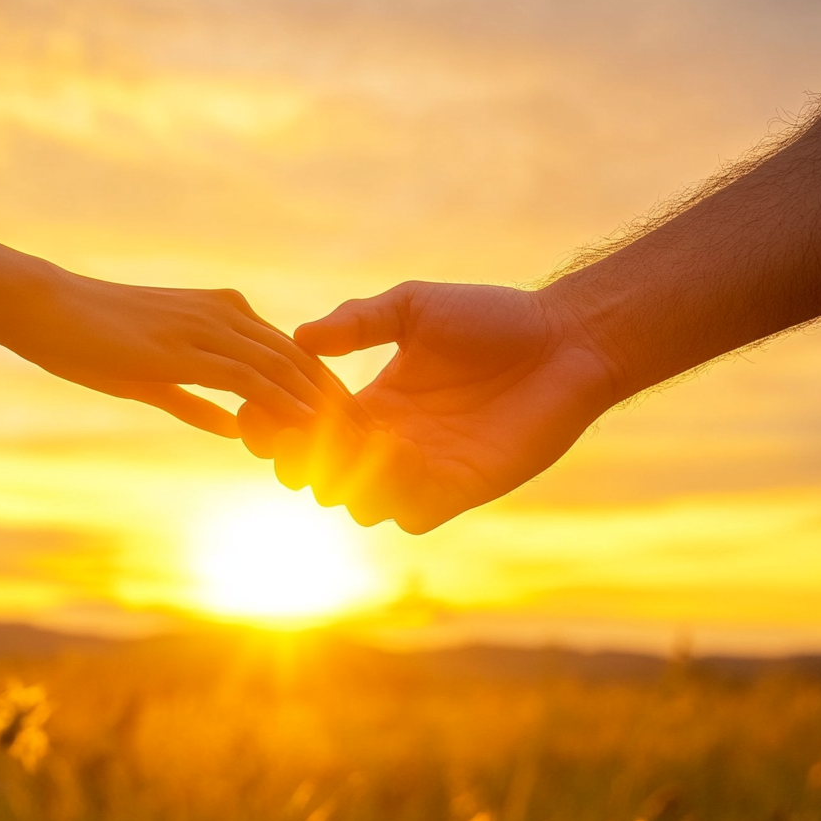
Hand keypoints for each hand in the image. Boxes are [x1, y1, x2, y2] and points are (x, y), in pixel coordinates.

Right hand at [11, 270, 356, 437]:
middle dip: (334, 400)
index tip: (347, 424)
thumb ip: (197, 402)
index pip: (288, 351)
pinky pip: (250, 380)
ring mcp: (207, 328)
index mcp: (222, 312)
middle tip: (368, 439)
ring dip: (318, 409)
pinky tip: (307, 433)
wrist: (46, 308)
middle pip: (298, 359)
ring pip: (282, 370)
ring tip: (350, 443)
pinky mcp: (187, 349)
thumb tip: (236, 430)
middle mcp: (225, 314)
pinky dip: (282, 407)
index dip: (320, 388)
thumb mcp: (152, 376)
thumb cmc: (89, 340)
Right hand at [239, 281, 621, 531]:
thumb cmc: (493, 318)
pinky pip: (411, 511)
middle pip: (321, 478)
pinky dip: (394, 488)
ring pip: (360, 505)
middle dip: (299, 460)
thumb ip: (358, 322)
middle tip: (294, 432)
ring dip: (345, 478)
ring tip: (351, 437)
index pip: (305, 433)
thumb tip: (299, 338)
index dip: (276, 427)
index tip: (257, 408)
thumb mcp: (414, 308)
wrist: (564, 338)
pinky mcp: (461, 489)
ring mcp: (425, 472)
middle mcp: (390, 445)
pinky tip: (399, 446)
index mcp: (373, 406)